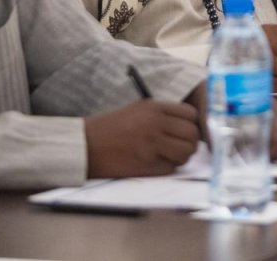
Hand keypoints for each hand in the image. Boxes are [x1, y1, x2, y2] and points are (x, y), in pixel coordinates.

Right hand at [84, 100, 200, 177]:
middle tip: (180, 147)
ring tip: (169, 156)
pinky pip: (171, 168)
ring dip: (181, 157)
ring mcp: (151, 145)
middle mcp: (155, 124)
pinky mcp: (146, 165)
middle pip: (191, 134)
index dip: (191, 124)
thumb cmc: (110, 127)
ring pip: (185, 153)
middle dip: (189, 143)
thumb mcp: (137, 109)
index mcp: (154, 107)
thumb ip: (162, 114)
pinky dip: (167, 168)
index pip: (190, 115)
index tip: (185, 131)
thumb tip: (188, 125)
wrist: (84, 145)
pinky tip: (155, 163)